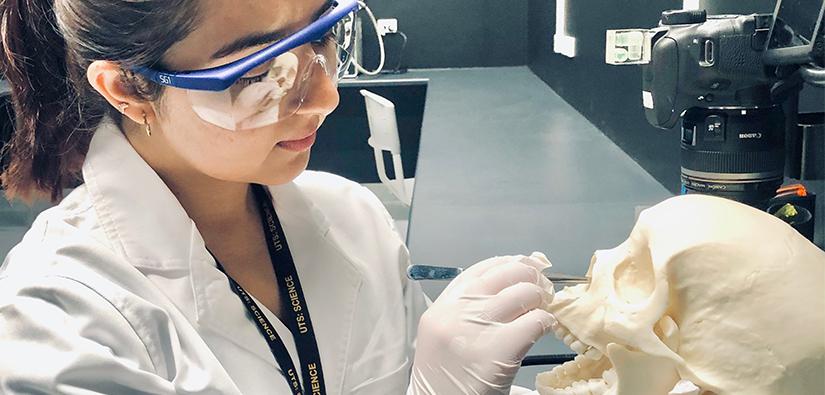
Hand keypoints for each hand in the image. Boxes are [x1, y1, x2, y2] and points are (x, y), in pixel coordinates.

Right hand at [409, 252, 555, 394]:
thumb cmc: (447, 376)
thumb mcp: (444, 334)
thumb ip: (467, 308)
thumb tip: (511, 282)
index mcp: (443, 306)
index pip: (481, 269)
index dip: (508, 263)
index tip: (524, 265)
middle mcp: (458, 311)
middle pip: (505, 274)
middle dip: (530, 276)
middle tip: (541, 288)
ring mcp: (478, 328)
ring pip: (524, 293)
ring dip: (541, 299)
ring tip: (542, 310)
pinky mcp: (501, 349)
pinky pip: (536, 321)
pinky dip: (546, 322)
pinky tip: (544, 328)